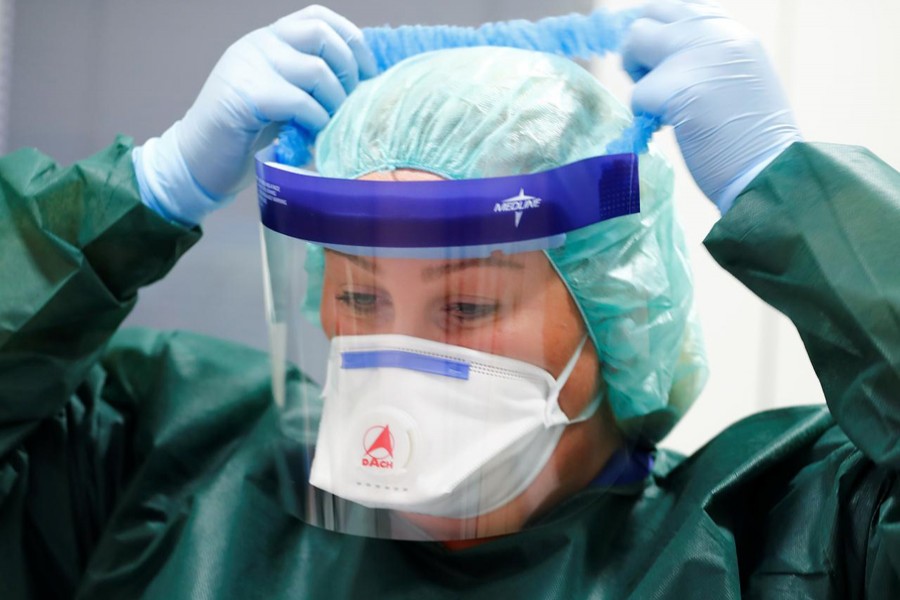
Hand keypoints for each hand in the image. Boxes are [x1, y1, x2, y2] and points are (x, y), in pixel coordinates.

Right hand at [133, 5, 376, 224]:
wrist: (198, 162)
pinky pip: (298, 100)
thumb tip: (363, 84)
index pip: (318, 17)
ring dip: (333, 102)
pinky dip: (316, 120)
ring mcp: (249, 66)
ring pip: (315, 70)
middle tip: (350, 104)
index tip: (369, 73)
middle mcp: (259, 44)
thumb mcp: (283, 99)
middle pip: (321, 35)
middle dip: (348, 70)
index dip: (351, 40)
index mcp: (269, 40)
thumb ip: (309, 82)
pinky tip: (313, 136)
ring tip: (329, 125)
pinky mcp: (245, 95)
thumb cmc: (246, 136)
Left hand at [621, 0, 801, 212]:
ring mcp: (694, 55)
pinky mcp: (676, 87)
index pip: (674, 7)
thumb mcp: (735, 75)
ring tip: (662, 107)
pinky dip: (644, 117)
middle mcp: (713, 32)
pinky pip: (637, 95)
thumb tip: (658, 51)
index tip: (648, 57)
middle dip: (637, 48)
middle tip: (648, 81)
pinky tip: (671, 129)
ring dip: (638, 77)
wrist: (770, 170)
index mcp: (730, 29)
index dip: (653, 31)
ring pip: (635, 42)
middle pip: (648, 15)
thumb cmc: (751, 136)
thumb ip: (704, 55)